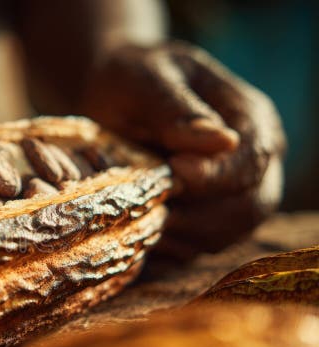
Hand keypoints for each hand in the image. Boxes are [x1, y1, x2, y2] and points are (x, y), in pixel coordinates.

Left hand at [81, 42, 285, 257]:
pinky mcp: (204, 220)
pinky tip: (136, 234)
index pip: (252, 161)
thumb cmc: (129, 78)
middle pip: (248, 208)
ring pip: (223, 236)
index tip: (174, 171)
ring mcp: (231, 195)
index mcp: (252, 119)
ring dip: (178, 235)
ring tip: (137, 215)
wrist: (111, 94)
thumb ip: (177, 108)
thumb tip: (221, 143)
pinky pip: (194, 250)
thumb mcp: (147, 79)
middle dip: (197, 214)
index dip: (216, 177)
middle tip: (148, 204)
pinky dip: (166, 249)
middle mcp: (253, 163)